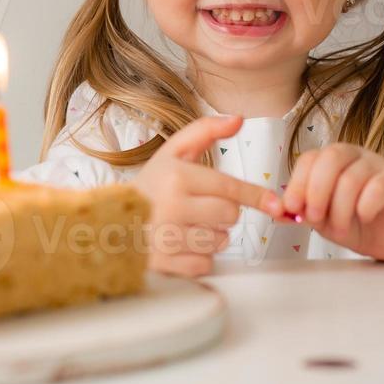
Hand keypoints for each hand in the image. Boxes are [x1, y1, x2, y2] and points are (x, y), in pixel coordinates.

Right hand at [137, 114, 287, 277]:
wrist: (109, 219)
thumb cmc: (149, 186)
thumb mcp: (172, 152)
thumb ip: (205, 131)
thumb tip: (239, 119)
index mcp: (177, 177)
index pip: (230, 188)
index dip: (256, 196)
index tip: (274, 204)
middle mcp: (172, 207)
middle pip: (230, 216)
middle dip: (221, 213)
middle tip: (199, 208)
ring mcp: (167, 238)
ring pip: (219, 241)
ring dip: (210, 236)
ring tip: (185, 226)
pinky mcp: (164, 263)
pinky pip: (204, 264)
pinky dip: (197, 257)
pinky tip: (179, 245)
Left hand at [281, 142, 383, 260]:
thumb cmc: (352, 222)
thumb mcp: (319, 218)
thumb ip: (298, 210)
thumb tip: (276, 209)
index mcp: (331, 160)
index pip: (310, 158)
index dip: (298, 183)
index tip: (292, 208)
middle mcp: (355, 156)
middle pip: (331, 158)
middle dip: (316, 191)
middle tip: (315, 218)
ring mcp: (379, 165)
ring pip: (352, 178)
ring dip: (340, 210)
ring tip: (340, 230)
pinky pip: (379, 188)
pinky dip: (365, 207)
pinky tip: (364, 218)